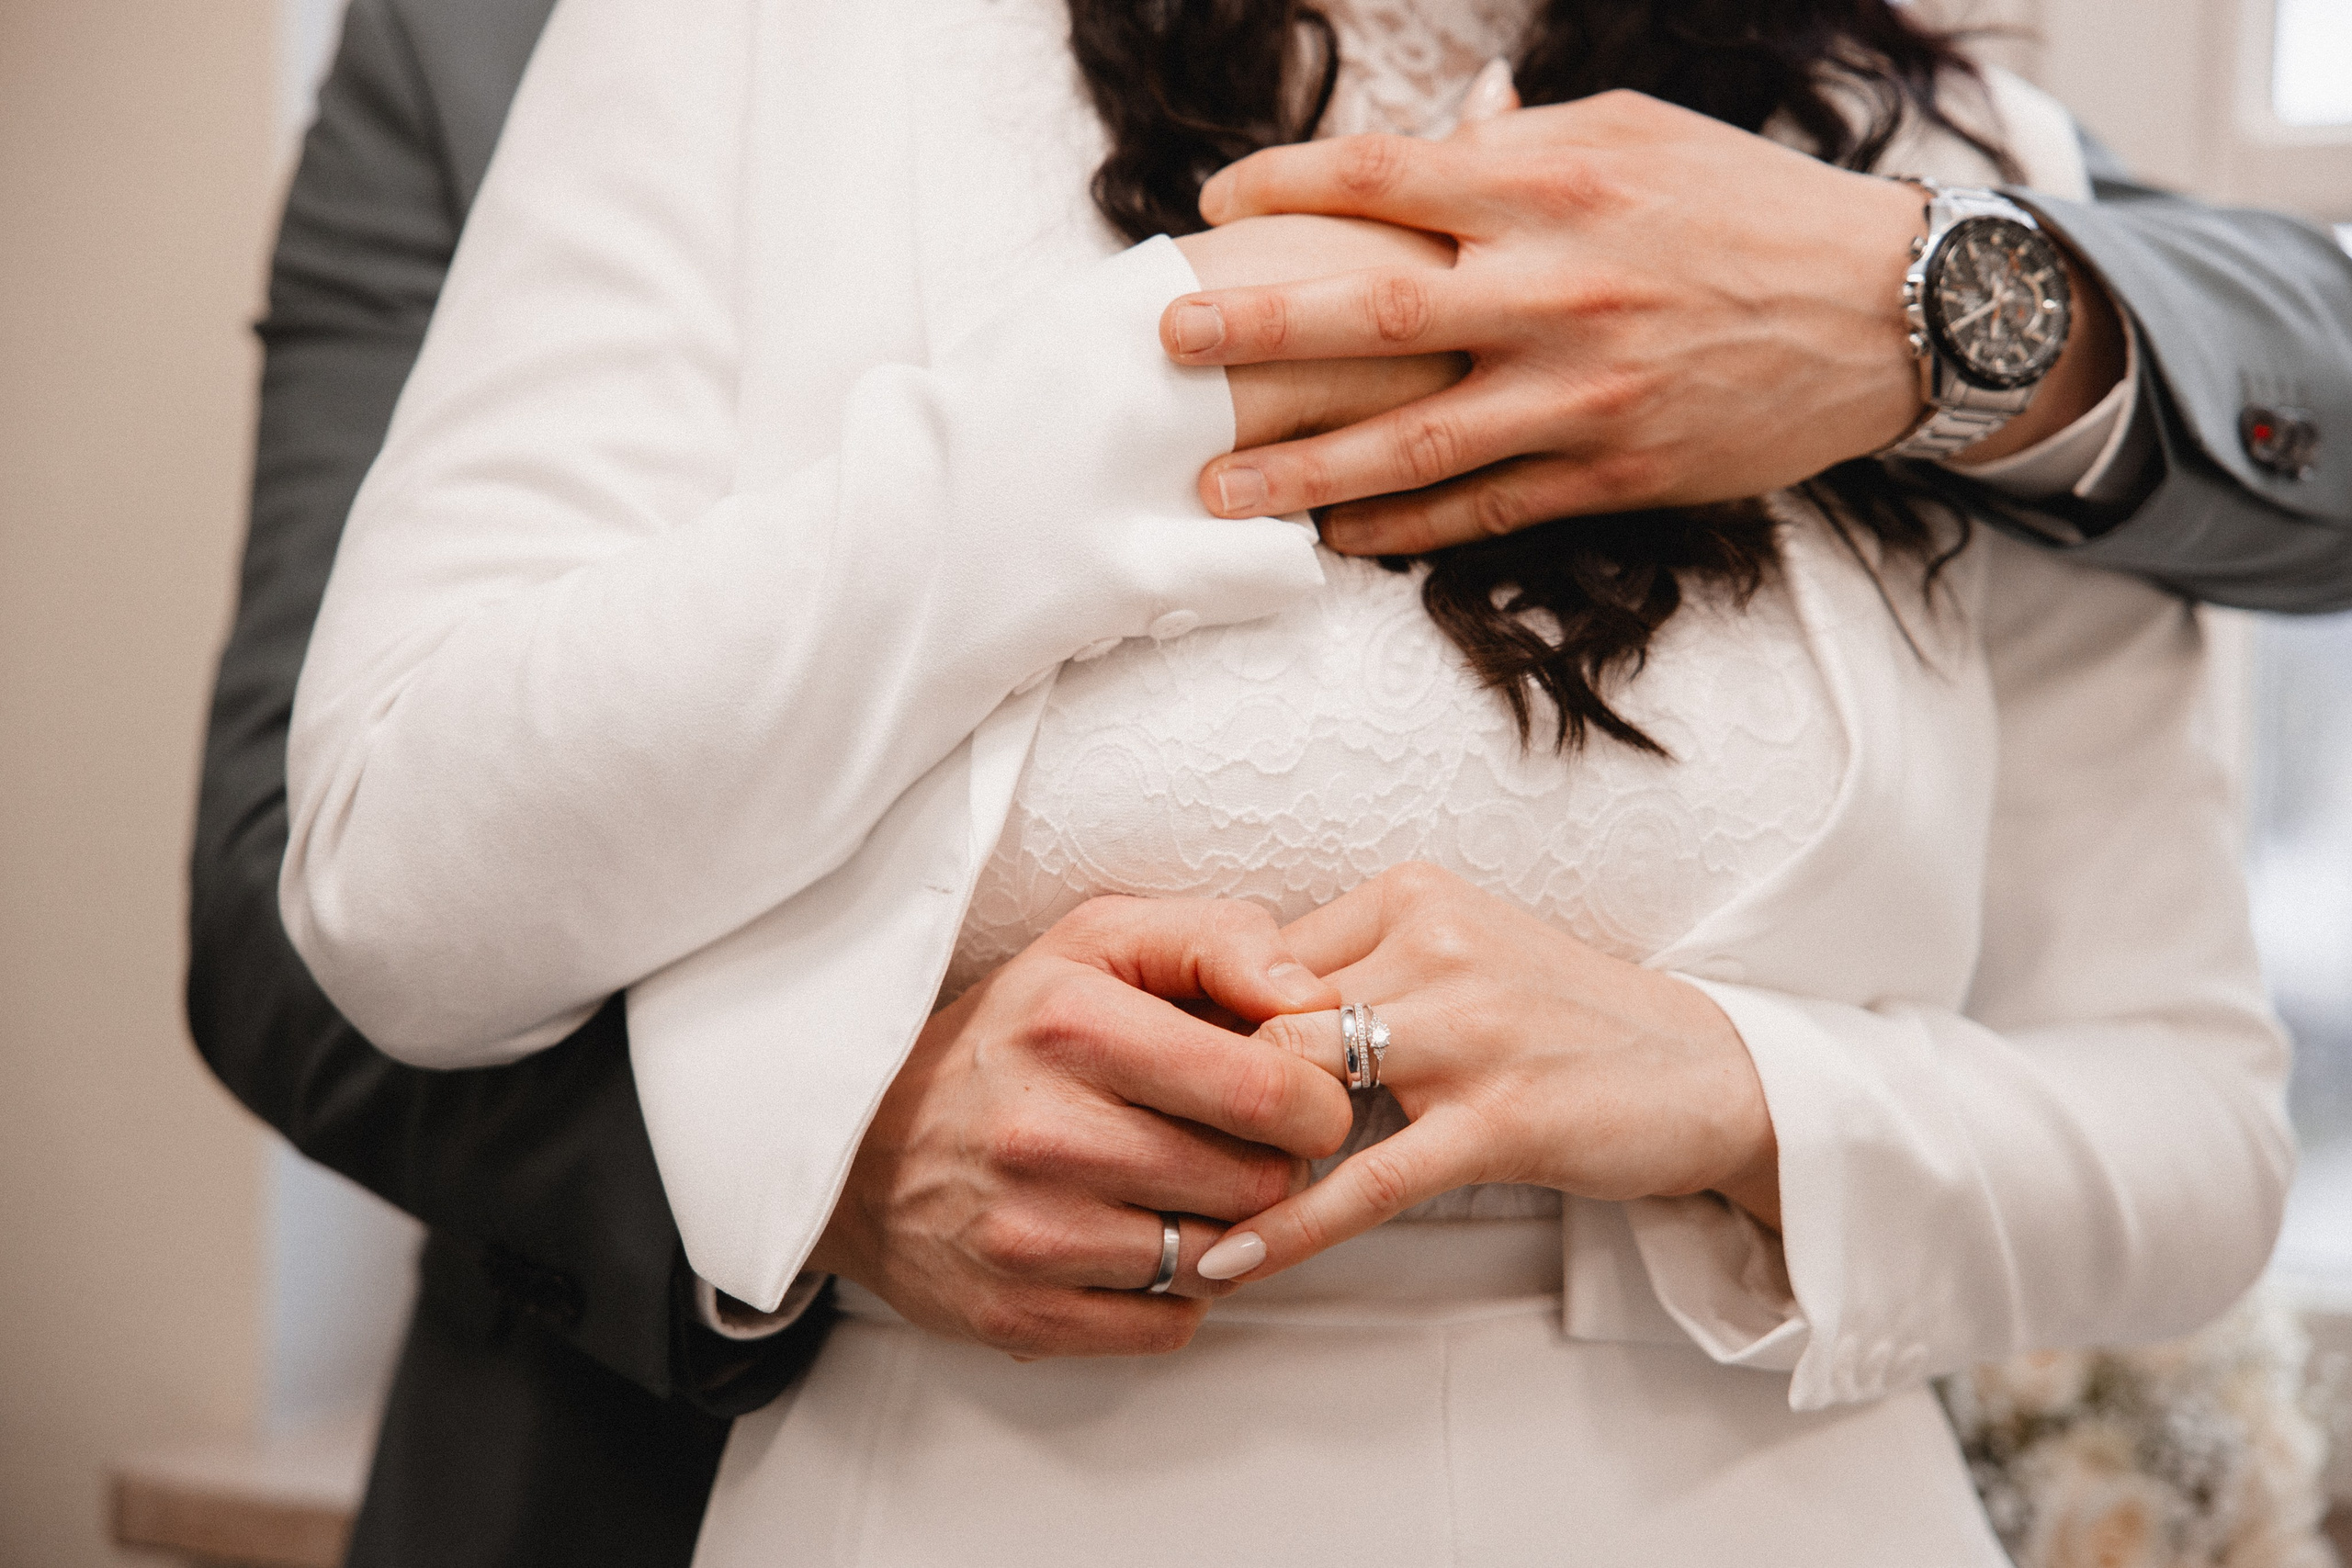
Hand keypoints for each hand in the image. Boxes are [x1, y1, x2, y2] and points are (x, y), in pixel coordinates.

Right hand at [806, 897, 1348, 1355]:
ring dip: (1224, 1230)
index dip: (1315, 1101)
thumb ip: (1221, 941)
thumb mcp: (1099, 943)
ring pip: (1221, 1259)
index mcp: (1075, 1021)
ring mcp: (1029, 1231)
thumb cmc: (1013, 1035)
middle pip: (1257, 1183)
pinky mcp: (1018, 1312)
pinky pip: (1170, 1326)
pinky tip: (1139, 1243)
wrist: (862, 1143)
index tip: (1299, 1098)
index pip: (1267, 1089)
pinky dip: (1176, 1294)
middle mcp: (1046, 1130)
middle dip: (1271, 1165)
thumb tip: (1316, 1003)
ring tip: (1180, 1188)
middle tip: (1235, 1143)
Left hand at [1162, 91, 2125, 554]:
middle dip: (1254, 330)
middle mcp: (1557, 288)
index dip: (1282, 187)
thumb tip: (1437, 132)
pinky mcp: (1613, 473)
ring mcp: (1582, 391)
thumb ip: (1523, 143)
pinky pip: (1482, 510)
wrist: (1886, 312)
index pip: (1383, 177)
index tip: (1211, 206)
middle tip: (1165, 344)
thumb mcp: (1637, 135)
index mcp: (1555, 182)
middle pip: (1371, 314)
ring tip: (1215, 490)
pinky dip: (1402, 526)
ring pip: (1412, 442)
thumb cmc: (1747, 207)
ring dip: (1302, 468)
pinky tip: (1334, 535)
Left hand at [1196, 862, 1776, 1283]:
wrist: (1709, 1072)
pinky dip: (1285, 1227)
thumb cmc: (1561, 1022)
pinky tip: (1227, 1261)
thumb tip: (1213, 1017)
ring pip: (1295, 1083)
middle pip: (1258, 1011)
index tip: (1151, 1080)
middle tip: (1150, 1148)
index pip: (1255, 953)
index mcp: (1410, 896)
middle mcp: (1435, 943)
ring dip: (1229, 1152)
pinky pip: (1364, 1181)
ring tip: (1165, 1208)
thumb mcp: (1454, 958)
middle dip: (1198, 1086)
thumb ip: (1349, 972)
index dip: (1197, 1024)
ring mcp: (1471, 1030)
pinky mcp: (1501, 1119)